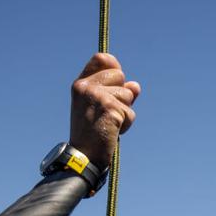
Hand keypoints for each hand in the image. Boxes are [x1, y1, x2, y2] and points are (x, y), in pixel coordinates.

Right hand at [69, 53, 140, 169]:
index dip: (114, 68)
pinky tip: (113, 132)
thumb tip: (135, 86)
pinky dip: (126, 124)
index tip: (116, 83)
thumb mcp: (100, 108)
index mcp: (80, 84)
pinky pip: (130, 113)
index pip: (102, 58)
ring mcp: (97, 96)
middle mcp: (87, 87)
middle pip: (120, 75)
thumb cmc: (91, 134)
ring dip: (124, 112)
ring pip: (128, 94)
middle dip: (122, 95)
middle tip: (108, 113)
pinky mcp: (110, 108)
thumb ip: (117, 92)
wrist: (84, 156)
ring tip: (109, 124)